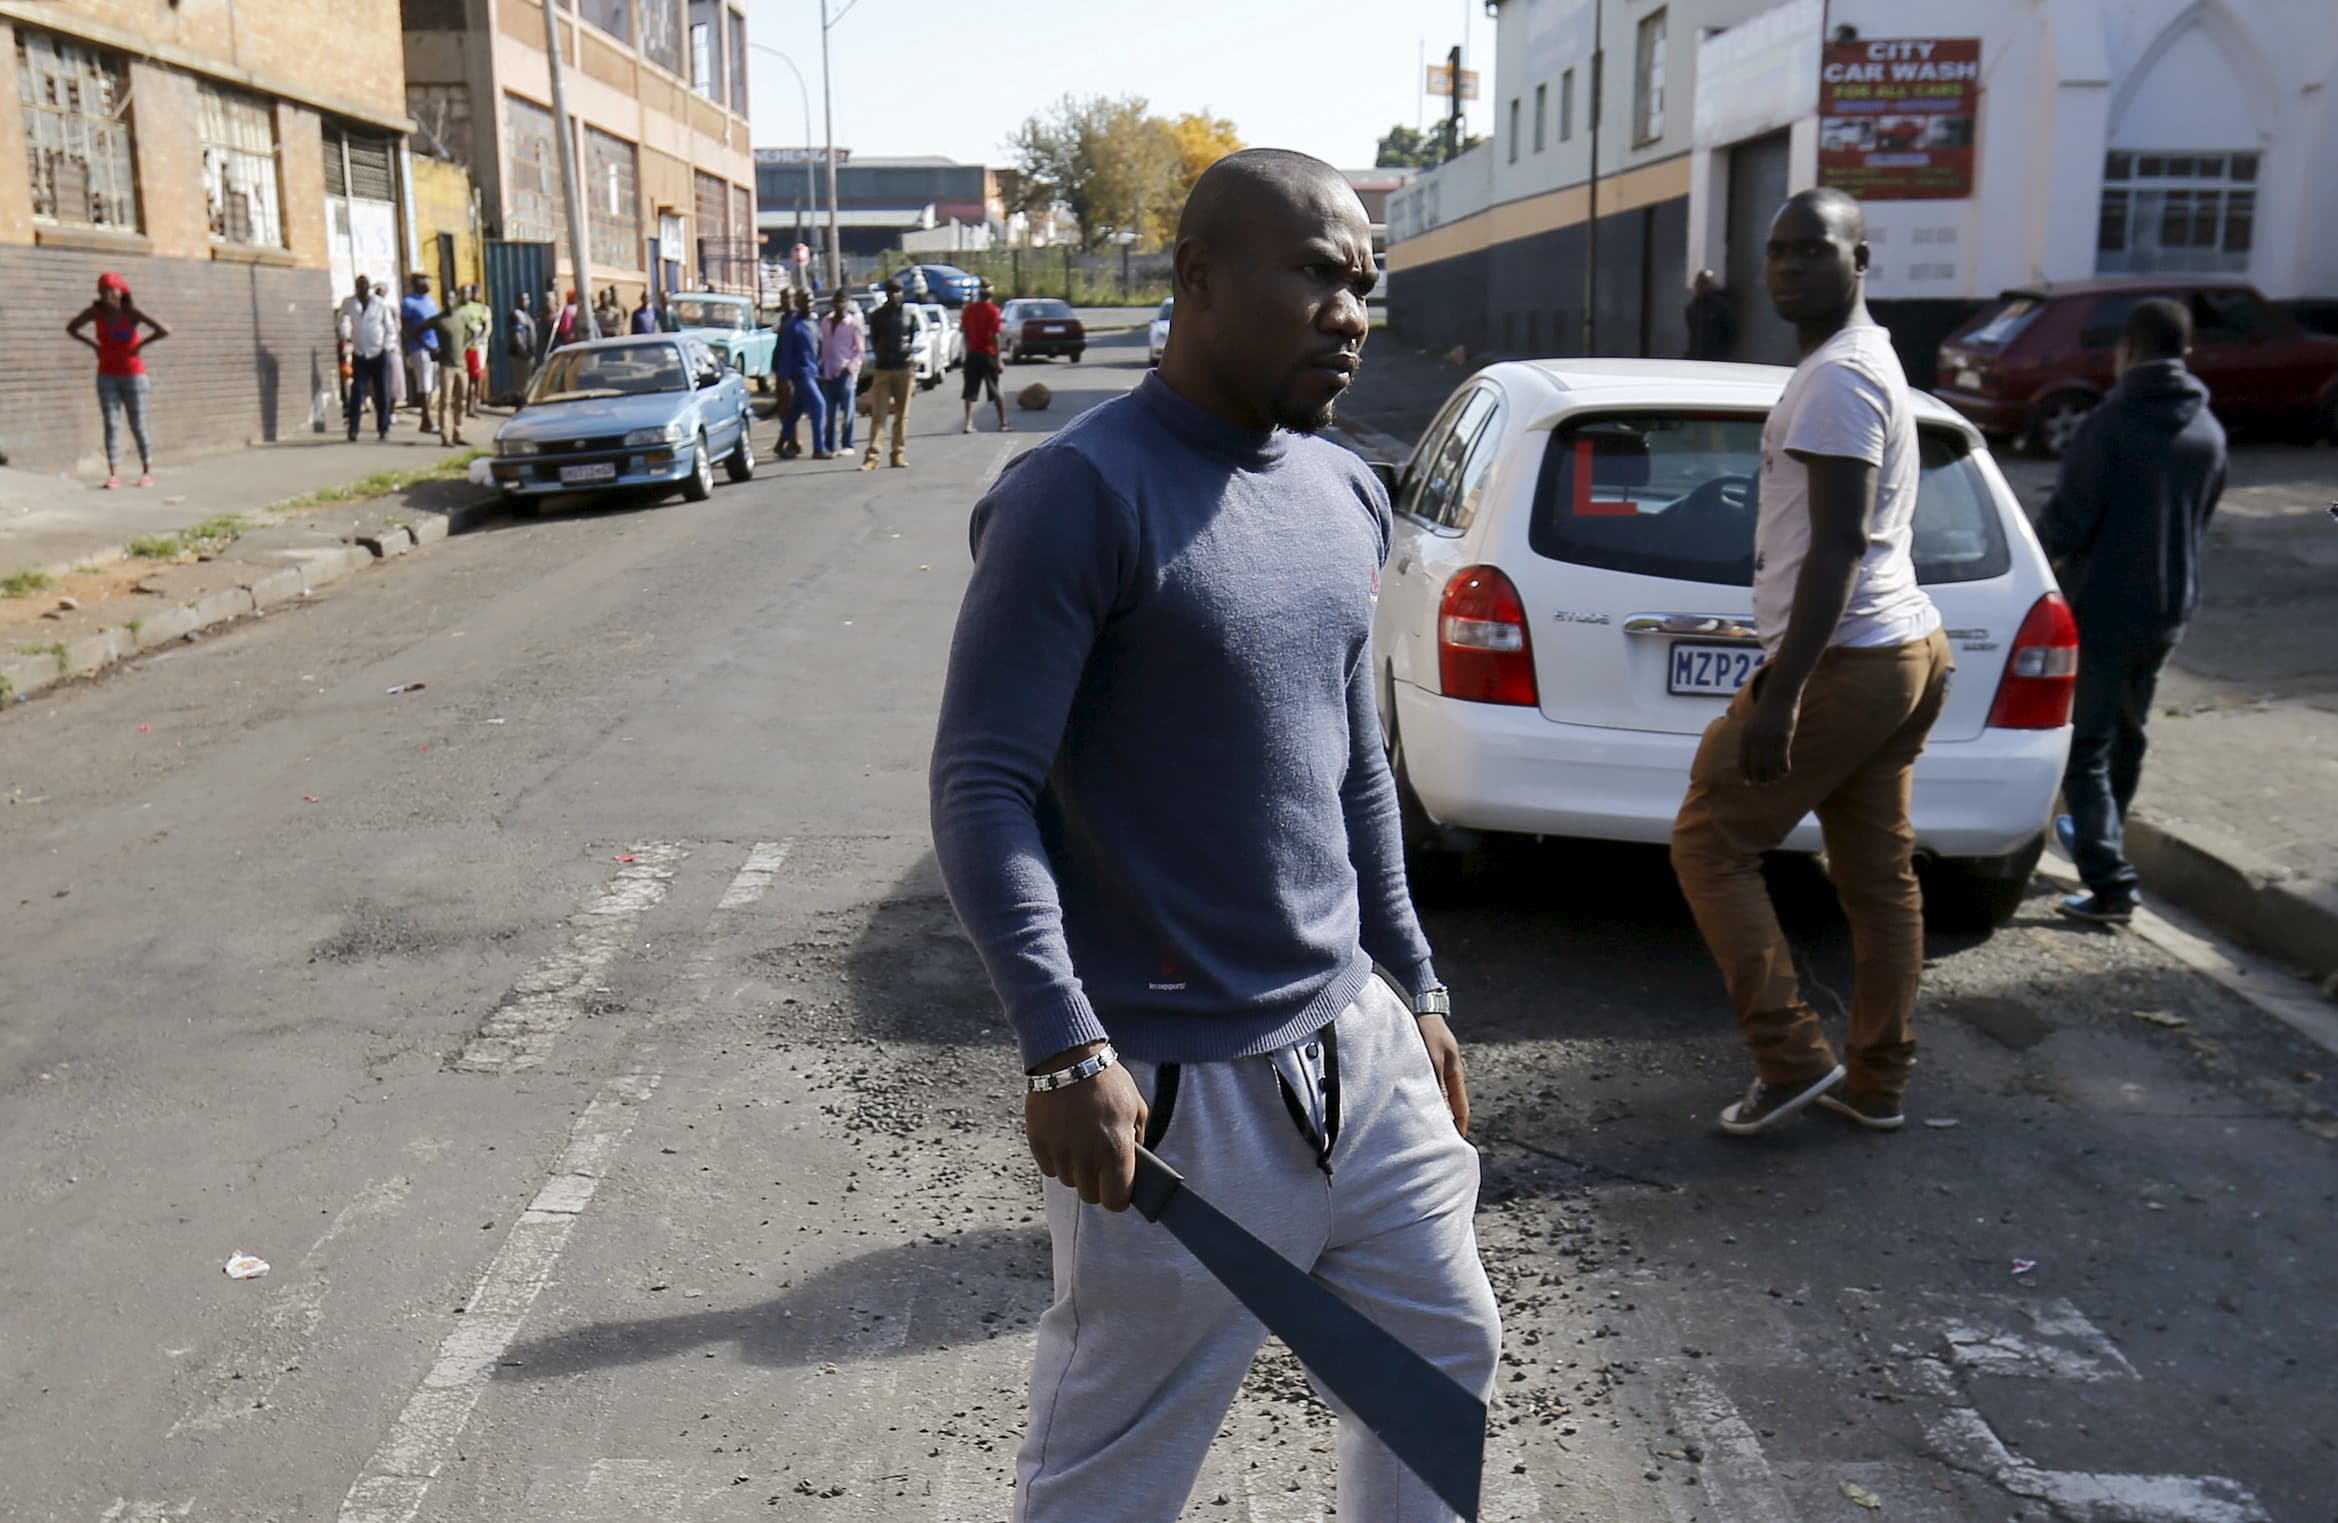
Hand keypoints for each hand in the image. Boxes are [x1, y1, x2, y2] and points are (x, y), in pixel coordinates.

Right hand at [1024, 1043, 1147, 1210]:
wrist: (1069, 1057)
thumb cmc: (1107, 1081)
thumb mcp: (1136, 1107)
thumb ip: (1136, 1140)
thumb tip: (1134, 1164)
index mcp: (1115, 1147)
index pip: (1115, 1199)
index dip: (1119, 1198)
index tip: (1119, 1189)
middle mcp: (1086, 1154)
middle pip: (1090, 1196)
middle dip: (1097, 1185)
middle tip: (1100, 1166)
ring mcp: (1060, 1149)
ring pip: (1069, 1181)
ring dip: (1076, 1170)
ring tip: (1081, 1145)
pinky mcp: (1038, 1142)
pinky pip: (1049, 1167)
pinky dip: (1057, 1159)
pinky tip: (1064, 1138)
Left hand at [1415, 1014, 1469, 1134]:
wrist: (1421, 1010)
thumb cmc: (1428, 1033)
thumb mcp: (1432, 1059)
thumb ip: (1436, 1085)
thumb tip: (1439, 1112)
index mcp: (1455, 1077)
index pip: (1460, 1110)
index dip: (1458, 1129)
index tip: (1453, 1148)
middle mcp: (1446, 1077)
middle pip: (1447, 1108)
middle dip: (1443, 1125)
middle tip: (1434, 1146)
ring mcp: (1435, 1072)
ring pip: (1434, 1100)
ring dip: (1429, 1113)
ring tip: (1418, 1132)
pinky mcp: (1422, 1068)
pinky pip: (1423, 1090)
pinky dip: (1419, 1100)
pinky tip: (1407, 1109)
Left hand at [1738, 687, 1798, 784]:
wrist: (1779, 693)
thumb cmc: (1767, 708)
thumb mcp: (1754, 722)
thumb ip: (1752, 737)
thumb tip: (1753, 753)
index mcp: (1746, 735)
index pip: (1743, 760)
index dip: (1746, 773)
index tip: (1748, 783)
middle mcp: (1756, 739)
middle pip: (1756, 765)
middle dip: (1759, 778)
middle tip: (1764, 785)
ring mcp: (1770, 738)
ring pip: (1770, 764)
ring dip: (1772, 776)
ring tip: (1775, 782)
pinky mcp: (1783, 737)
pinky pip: (1783, 758)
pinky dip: (1783, 769)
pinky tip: (1785, 773)